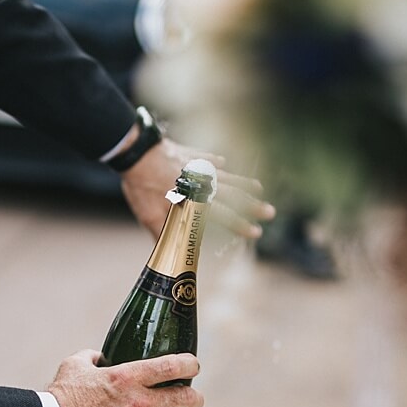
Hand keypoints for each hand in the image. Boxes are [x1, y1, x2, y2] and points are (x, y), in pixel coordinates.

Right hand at [46, 350, 203, 406]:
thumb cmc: (61, 398)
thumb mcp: (76, 365)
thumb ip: (93, 356)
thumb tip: (101, 356)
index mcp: (128, 377)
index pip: (174, 366)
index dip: (191, 365)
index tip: (192, 366)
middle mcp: (141, 403)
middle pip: (188, 399)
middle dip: (194, 397)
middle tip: (190, 398)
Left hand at [120, 137, 274, 241]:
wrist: (136, 152)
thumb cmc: (143, 186)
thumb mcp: (149, 215)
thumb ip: (163, 233)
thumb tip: (167, 254)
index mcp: (196, 200)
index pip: (224, 216)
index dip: (240, 225)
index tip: (256, 232)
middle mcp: (203, 183)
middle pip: (233, 196)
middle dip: (252, 205)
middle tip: (270, 212)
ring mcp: (198, 167)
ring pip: (226, 176)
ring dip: (243, 183)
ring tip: (258, 188)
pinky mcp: (190, 154)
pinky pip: (208, 158)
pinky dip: (216, 162)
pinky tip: (224, 163)